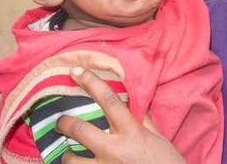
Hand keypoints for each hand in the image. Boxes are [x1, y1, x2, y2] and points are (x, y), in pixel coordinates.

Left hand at [56, 67, 186, 163]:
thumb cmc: (167, 163)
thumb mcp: (158, 139)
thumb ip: (142, 121)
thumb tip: (132, 103)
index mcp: (131, 132)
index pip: (108, 100)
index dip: (91, 82)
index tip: (76, 71)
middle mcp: (114, 149)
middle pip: (79, 129)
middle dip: (63, 123)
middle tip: (59, 122)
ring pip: (71, 159)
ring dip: (66, 155)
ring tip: (68, 153)